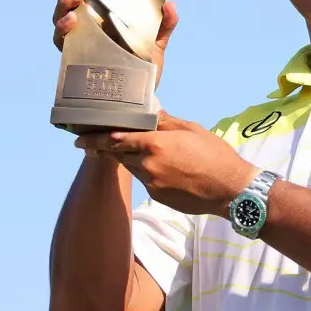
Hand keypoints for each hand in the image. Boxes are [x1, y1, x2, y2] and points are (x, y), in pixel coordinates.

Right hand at [52, 0, 179, 86]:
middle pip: (66, 6)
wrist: (140, 101)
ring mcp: (80, 45)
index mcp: (102, 20)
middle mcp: (87, 30)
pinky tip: (71, 24)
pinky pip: (61, 43)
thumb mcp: (156, 43)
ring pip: (60, 21)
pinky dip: (62, 32)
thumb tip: (170, 5)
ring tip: (73, 4)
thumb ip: (164, 24)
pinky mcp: (75, 60)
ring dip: (62, 9)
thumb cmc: (144, 70)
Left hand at [74, 112, 257, 217]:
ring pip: (132, 168)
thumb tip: (150, 114)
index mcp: (154, 144)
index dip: (94, 139)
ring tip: (144, 153)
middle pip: (119, 155)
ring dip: (131, 159)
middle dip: (109, 148)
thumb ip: (166, 122)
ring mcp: (152, 183)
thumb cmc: (215, 155)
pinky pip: (146, 180)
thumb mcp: (191, 130)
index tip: (79, 139)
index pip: (115, 140)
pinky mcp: (158, 196)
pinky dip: (148, 172)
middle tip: (96, 142)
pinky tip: (166, 169)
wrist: (231, 190)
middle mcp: (148, 165)